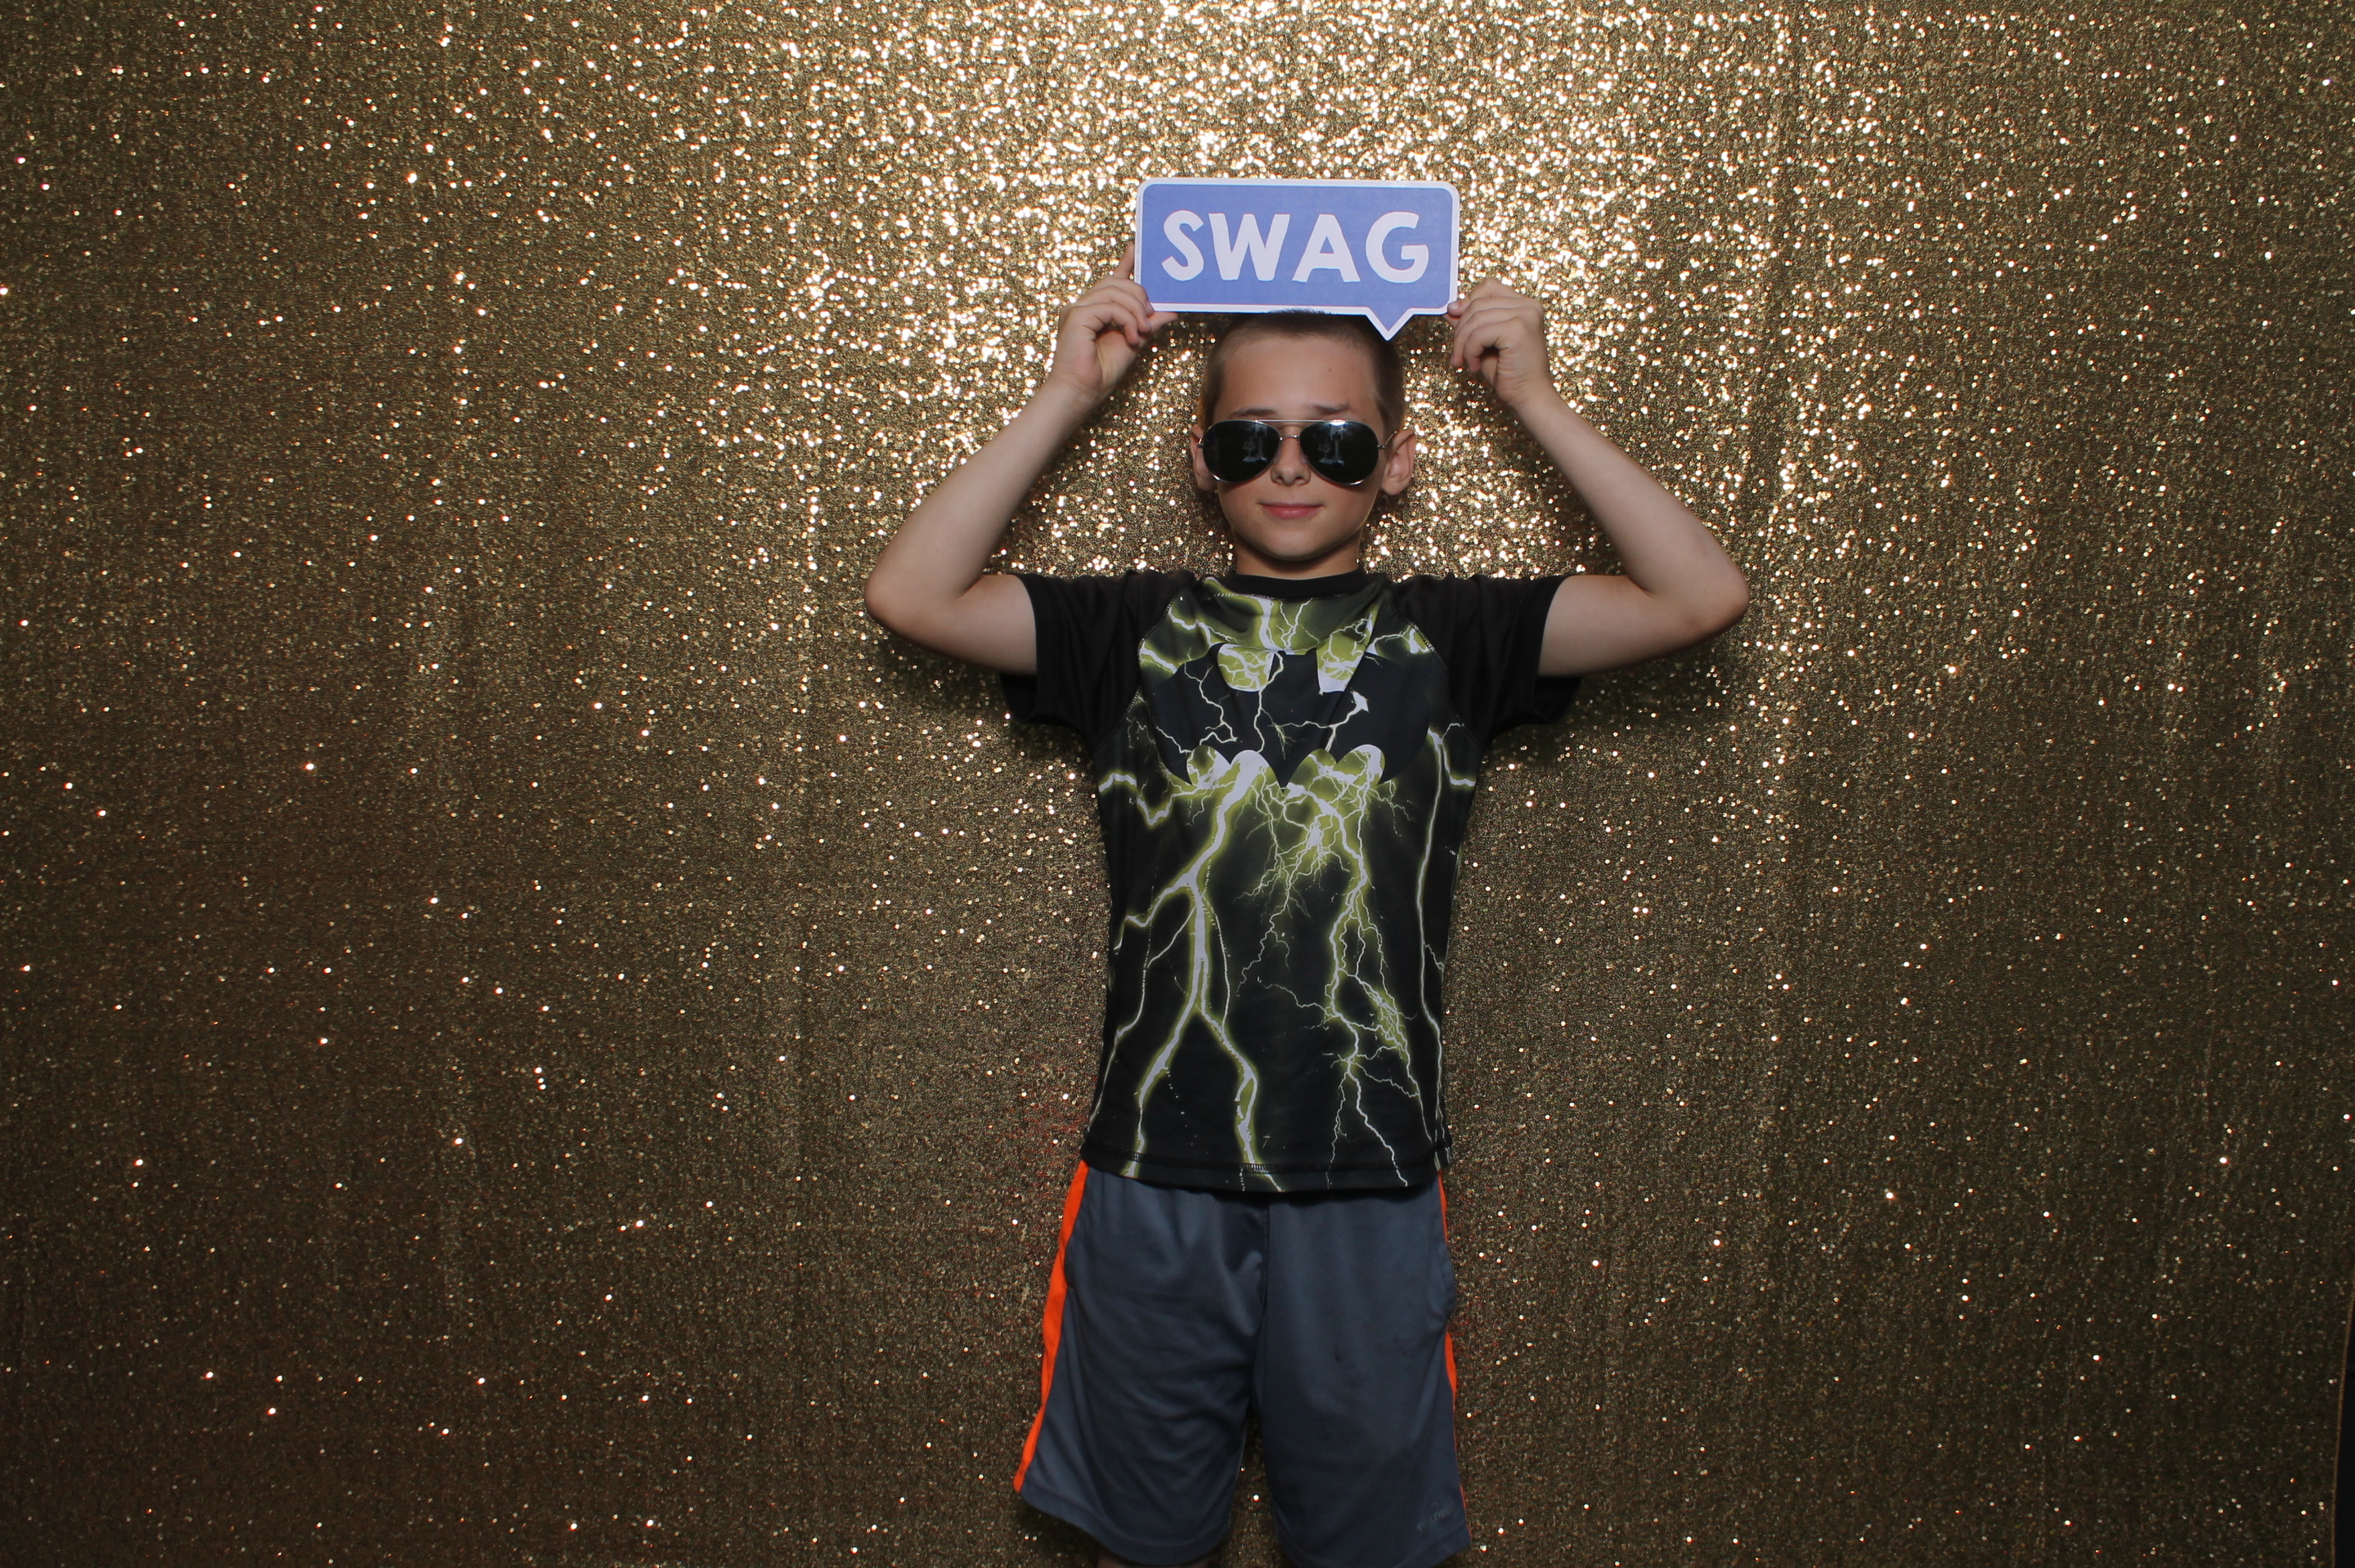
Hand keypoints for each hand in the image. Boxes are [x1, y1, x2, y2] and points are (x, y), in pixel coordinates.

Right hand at [1045, 245, 1176, 407]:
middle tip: (1150, 320)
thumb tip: (1170, 310)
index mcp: (1094, 310)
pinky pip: (1109, 306)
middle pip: (1117, 282)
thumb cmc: (1101, 373)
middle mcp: (1083, 305)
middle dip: (1140, 297)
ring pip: (1115, 291)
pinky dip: (1126, 319)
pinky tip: (1131, 336)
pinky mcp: (1076, 316)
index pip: (1111, 280)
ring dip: (1136, 312)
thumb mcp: (1134, 341)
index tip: (1136, 248)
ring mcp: (1077, 309)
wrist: (1082, 393)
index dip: (1125, 263)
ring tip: (1141, 332)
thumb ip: (1148, 322)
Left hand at [1447, 279, 1558, 411]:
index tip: (1453, 318)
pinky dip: (1470, 351)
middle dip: (1460, 330)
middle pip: (1478, 303)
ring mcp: (1526, 315)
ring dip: (1462, 344)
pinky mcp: (1518, 329)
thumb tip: (1449, 308)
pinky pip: (1479, 333)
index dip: (1468, 301)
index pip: (1489, 287)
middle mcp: (1529, 306)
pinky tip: (1475, 366)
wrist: (1529, 398)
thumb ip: (1470, 323)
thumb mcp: (1484, 343)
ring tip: (1465, 363)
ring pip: (1476, 318)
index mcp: (1525, 305)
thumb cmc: (1509, 374)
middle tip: (1457, 355)